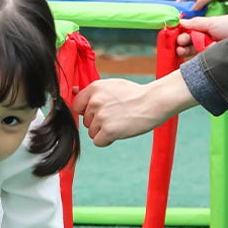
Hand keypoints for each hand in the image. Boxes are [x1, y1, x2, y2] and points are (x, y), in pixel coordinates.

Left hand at [72, 71, 196, 146]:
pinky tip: (120, 132)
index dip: (87, 112)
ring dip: (104, 132)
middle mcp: (94, 102)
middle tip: (116, 116)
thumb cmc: (134, 94)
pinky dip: (107, 140)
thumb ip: (92, 92)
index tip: (99, 112)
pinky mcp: (108, 130)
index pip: (76, 106)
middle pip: (85, 121)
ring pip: (92, 133)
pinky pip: (98, 142)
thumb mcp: (111, 86)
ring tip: (120, 122)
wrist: (154, 102)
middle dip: (98, 123)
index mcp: (93, 89)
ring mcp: (101, 116)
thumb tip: (73, 91)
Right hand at [175, 15, 227, 57]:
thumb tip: (181, 21)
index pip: (189, 29)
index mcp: (207, 27)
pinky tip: (184, 55)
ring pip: (191, 49)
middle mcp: (207, 37)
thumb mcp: (213, 21)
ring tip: (180, 49)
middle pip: (188, 40)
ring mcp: (209, 48)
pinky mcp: (210, 58)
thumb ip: (196, 22)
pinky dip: (190, 57)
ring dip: (183, 49)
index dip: (181, 30)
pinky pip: (197, 58)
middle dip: (181, 40)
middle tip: (179, 41)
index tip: (174, 31)